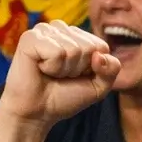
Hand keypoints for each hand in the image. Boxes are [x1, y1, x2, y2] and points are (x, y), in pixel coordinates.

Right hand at [0, 21, 120, 125]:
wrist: (37, 113)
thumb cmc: (65, 97)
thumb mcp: (98, 87)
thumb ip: (112, 70)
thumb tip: (99, 55)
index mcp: (78, 36)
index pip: (102, 47)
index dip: (92, 69)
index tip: (75, 76)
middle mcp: (62, 29)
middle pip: (89, 47)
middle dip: (78, 69)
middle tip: (60, 76)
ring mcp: (45, 30)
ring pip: (74, 49)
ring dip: (64, 69)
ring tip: (50, 73)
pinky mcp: (30, 38)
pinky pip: (57, 52)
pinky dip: (52, 67)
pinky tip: (40, 68)